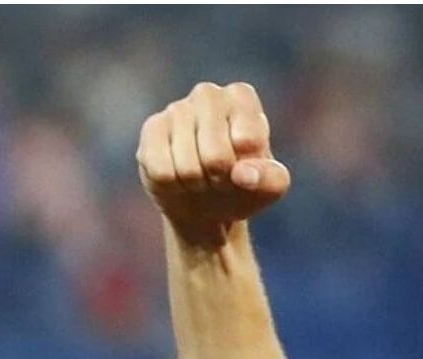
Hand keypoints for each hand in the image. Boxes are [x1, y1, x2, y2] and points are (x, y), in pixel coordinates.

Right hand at [137, 82, 290, 241]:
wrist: (210, 202)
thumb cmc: (246, 185)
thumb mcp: (271, 186)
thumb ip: (271, 179)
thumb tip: (243, 175)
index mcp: (242, 98)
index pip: (248, 140)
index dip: (248, 166)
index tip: (247, 166)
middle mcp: (208, 94)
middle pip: (216, 154)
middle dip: (221, 178)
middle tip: (222, 177)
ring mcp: (176, 109)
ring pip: (187, 166)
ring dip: (197, 184)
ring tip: (202, 177)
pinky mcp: (151, 130)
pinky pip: (161, 171)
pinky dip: (174, 185)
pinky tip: (179, 177)